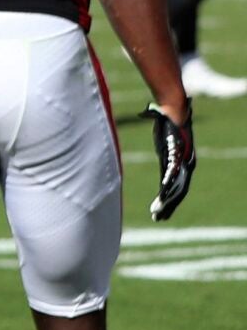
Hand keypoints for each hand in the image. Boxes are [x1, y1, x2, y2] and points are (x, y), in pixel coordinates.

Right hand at [146, 100, 195, 221]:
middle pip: (179, 190)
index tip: (162, 210)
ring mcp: (181, 162)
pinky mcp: (175, 159)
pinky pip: (170, 178)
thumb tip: (144, 113)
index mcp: (181, 162)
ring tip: (158, 215)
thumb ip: (154, 128)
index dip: (171, 198)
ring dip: (167, 203)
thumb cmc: (167, 118)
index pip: (178, 185)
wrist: (174, 111)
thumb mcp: (161, 129)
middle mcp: (184, 165)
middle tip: (160, 219)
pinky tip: (160, 200)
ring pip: (176, 187)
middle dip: (169, 206)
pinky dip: (166, 189)